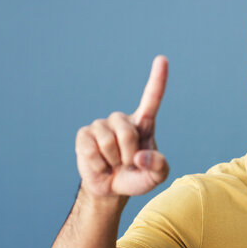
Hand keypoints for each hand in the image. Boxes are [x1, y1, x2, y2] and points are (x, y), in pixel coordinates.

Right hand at [75, 56, 169, 196]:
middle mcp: (122, 120)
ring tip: (113, 164)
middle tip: (127, 164)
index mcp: (143, 124)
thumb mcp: (156, 177)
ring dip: (113, 161)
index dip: (157, 79)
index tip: (162, 59)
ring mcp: (101, 126)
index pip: (152, 98)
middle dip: (129, 154)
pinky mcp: (84, 135)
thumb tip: (140, 156)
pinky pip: (91, 149)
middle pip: (127, 131)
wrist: (112, 188)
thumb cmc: (137, 177)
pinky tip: (100, 165)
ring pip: (108, 141)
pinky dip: (98, 164)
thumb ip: (158, 167)